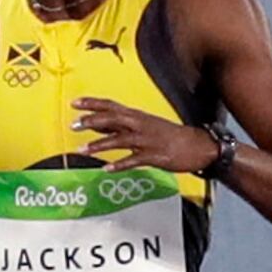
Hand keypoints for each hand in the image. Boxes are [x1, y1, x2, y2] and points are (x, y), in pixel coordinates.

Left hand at [68, 96, 216, 176]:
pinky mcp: (154, 156)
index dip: (93, 103)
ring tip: (82, 150)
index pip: (111, 106)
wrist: (198, 145)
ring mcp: (147, 140)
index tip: (74, 103)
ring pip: (120, 139)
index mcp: (137, 116)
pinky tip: (106, 169)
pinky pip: (134, 160)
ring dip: (100, 144)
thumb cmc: (168, 135)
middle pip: (113, 119)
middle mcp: (140, 124)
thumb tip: (96, 125)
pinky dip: (120, 164)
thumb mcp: (143, 126)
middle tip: (73, 125)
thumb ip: (119, 126)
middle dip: (92, 121)